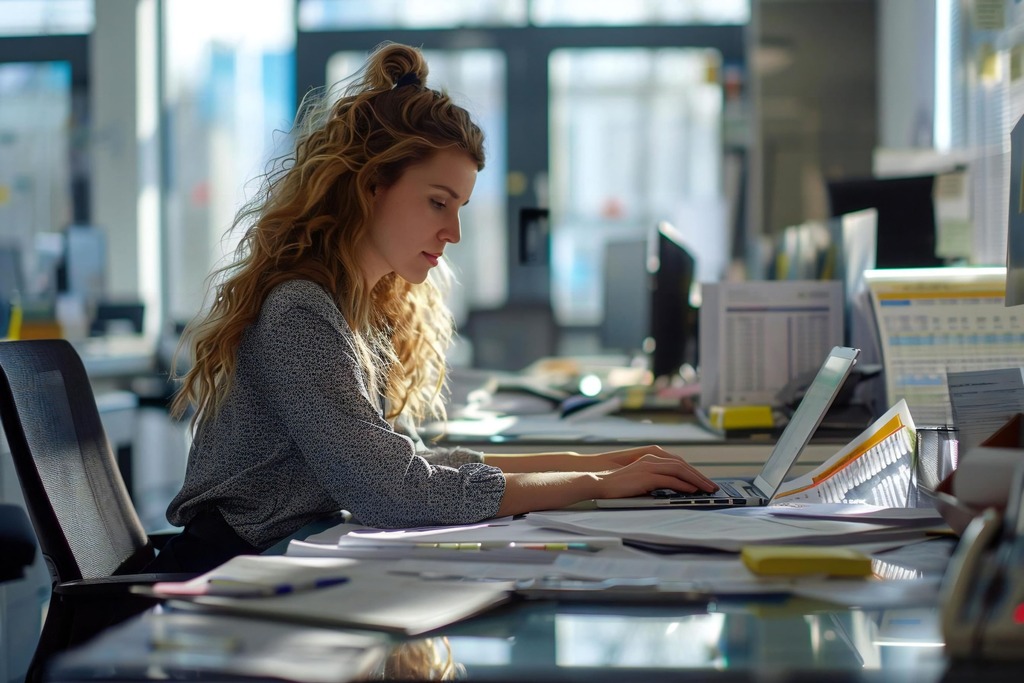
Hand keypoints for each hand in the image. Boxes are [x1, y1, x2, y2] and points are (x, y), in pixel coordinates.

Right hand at [592, 451, 718, 498]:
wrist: (600, 483)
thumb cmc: (619, 486)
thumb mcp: (642, 481)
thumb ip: (657, 482)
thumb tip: (676, 489)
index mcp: (651, 458)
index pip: (678, 463)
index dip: (694, 472)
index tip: (705, 481)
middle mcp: (652, 459)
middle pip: (682, 465)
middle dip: (700, 476)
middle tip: (713, 486)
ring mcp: (650, 466)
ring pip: (680, 470)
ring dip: (697, 480)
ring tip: (708, 489)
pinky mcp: (647, 476)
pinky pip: (670, 479)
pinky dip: (684, 484)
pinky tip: (693, 490)